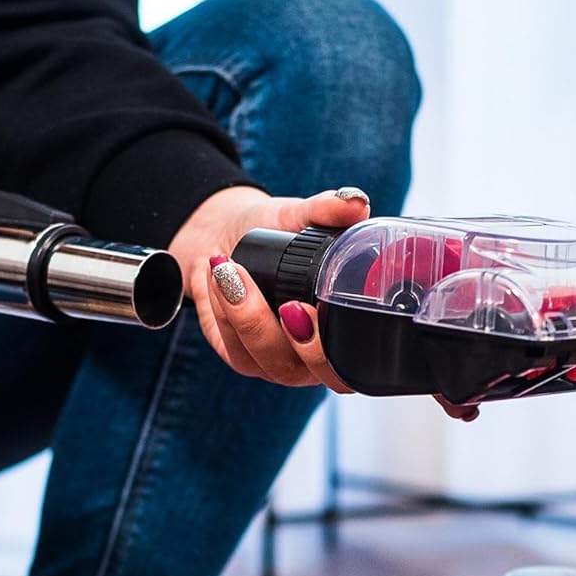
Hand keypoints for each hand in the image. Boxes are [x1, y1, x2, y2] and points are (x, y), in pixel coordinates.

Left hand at [170, 184, 374, 389]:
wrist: (229, 237)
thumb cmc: (277, 233)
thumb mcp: (301, 215)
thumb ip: (329, 209)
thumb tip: (356, 202)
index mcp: (342, 333)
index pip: (347, 368)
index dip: (328, 351)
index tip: (302, 308)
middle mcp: (314, 356)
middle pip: (303, 372)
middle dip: (281, 337)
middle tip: (274, 300)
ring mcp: (277, 361)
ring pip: (265, 361)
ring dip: (245, 317)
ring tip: (229, 269)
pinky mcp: (241, 357)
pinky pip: (235, 350)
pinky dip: (224, 312)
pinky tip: (218, 277)